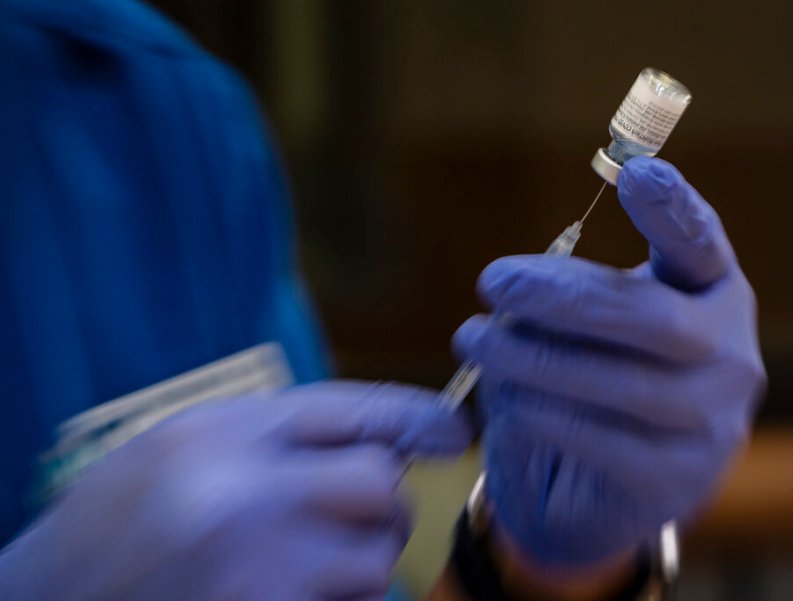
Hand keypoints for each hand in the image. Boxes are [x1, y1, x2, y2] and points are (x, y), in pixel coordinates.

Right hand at [0, 380, 470, 600]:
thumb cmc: (117, 520)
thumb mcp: (181, 443)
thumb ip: (275, 434)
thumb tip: (379, 439)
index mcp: (218, 432)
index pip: (351, 408)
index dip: (416, 415)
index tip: (452, 429)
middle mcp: (242, 495)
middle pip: (378, 482)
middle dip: (380, 501)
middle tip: (349, 516)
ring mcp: (256, 571)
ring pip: (375, 556)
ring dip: (360, 561)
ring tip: (298, 565)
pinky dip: (341, 600)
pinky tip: (289, 592)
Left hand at [453, 156, 765, 566]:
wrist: (592, 488)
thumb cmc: (586, 383)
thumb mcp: (582, 326)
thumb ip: (569, 299)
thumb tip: (514, 287)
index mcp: (711, 295)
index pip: (702, 245)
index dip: (674, 210)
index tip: (636, 172)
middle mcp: (730, 355)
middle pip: (656, 318)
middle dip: (565, 298)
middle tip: (493, 280)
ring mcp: (713, 423)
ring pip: (627, 385)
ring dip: (538, 361)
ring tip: (474, 341)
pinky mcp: (678, 480)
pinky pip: (606, 442)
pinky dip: (547, 414)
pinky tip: (507, 399)